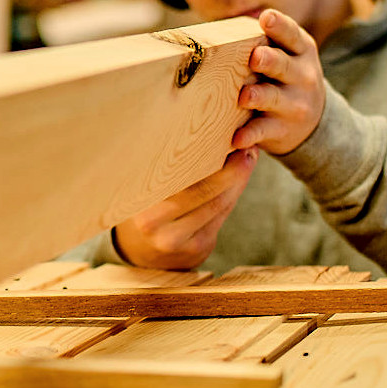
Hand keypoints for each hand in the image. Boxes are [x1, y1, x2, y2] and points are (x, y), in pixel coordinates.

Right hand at [112, 148, 257, 269]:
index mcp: (138, 200)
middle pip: (203, 191)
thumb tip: (205, 135)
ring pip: (218, 204)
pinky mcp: (196, 248)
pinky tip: (240, 179)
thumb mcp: (145, 187)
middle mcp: (153, 222)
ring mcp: (175, 239)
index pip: (176, 175)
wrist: (144, 253)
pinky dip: (234, 194)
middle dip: (231, 169)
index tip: (223, 136)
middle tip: (246, 148)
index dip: (204, 155)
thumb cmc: (147, 206)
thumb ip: (167, 167)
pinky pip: (221, 216)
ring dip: (238, 180)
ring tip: (248, 158)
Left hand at [232, 9, 325, 155]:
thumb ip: (267, 42)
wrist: (312, 121)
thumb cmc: (287, 78)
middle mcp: (302, 75)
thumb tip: (225, 28)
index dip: (279, 26)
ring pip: (273, 97)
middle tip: (255, 57)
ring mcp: (294, 103)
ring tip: (244, 97)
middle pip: (283, 65)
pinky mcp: (282, 128)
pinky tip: (237, 138)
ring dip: (258, 96)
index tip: (266, 17)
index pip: (291, 35)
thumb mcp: (289, 56)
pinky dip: (250, 134)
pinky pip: (263, 130)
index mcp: (301, 51)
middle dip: (269, 60)